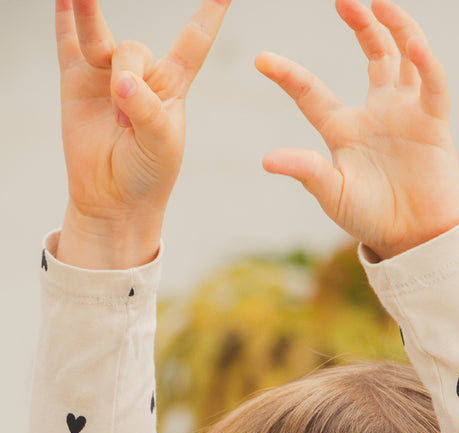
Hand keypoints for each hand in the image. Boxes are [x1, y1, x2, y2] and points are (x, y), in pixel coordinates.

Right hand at [56, 0, 231, 267]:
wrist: (114, 201)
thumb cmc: (149, 174)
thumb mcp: (161, 145)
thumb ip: (146, 110)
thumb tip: (119, 81)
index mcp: (172, 86)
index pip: (194, 41)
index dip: (209, 14)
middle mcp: (140, 74)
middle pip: (133, 48)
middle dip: (127, 76)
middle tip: (123, 115)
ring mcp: (105, 76)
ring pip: (100, 38)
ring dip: (93, 29)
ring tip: (82, 12)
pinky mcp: (75, 83)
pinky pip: (67, 42)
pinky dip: (64, 17)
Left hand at [256, 0, 458, 259]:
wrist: (415, 238)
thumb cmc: (370, 218)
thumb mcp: (333, 194)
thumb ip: (306, 171)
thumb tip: (268, 161)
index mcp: (343, 128)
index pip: (311, 93)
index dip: (288, 75)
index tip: (261, 60)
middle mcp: (376, 111)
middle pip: (370, 53)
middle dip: (358, 24)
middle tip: (341, 0)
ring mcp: (406, 112)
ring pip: (402, 56)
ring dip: (394, 27)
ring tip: (378, 3)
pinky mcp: (433, 121)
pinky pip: (431, 84)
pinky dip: (424, 63)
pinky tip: (412, 44)